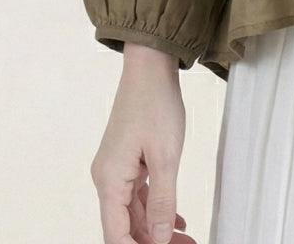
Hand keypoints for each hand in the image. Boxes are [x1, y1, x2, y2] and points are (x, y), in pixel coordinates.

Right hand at [91, 59, 196, 243]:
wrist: (150, 67)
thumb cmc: (155, 103)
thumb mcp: (166, 156)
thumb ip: (162, 201)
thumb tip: (158, 238)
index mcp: (109, 180)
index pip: (116, 234)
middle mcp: (108, 178)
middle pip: (126, 226)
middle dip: (153, 241)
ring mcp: (117, 169)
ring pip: (134, 212)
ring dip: (157, 228)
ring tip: (185, 239)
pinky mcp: (128, 161)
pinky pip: (139, 195)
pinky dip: (156, 208)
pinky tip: (176, 219)